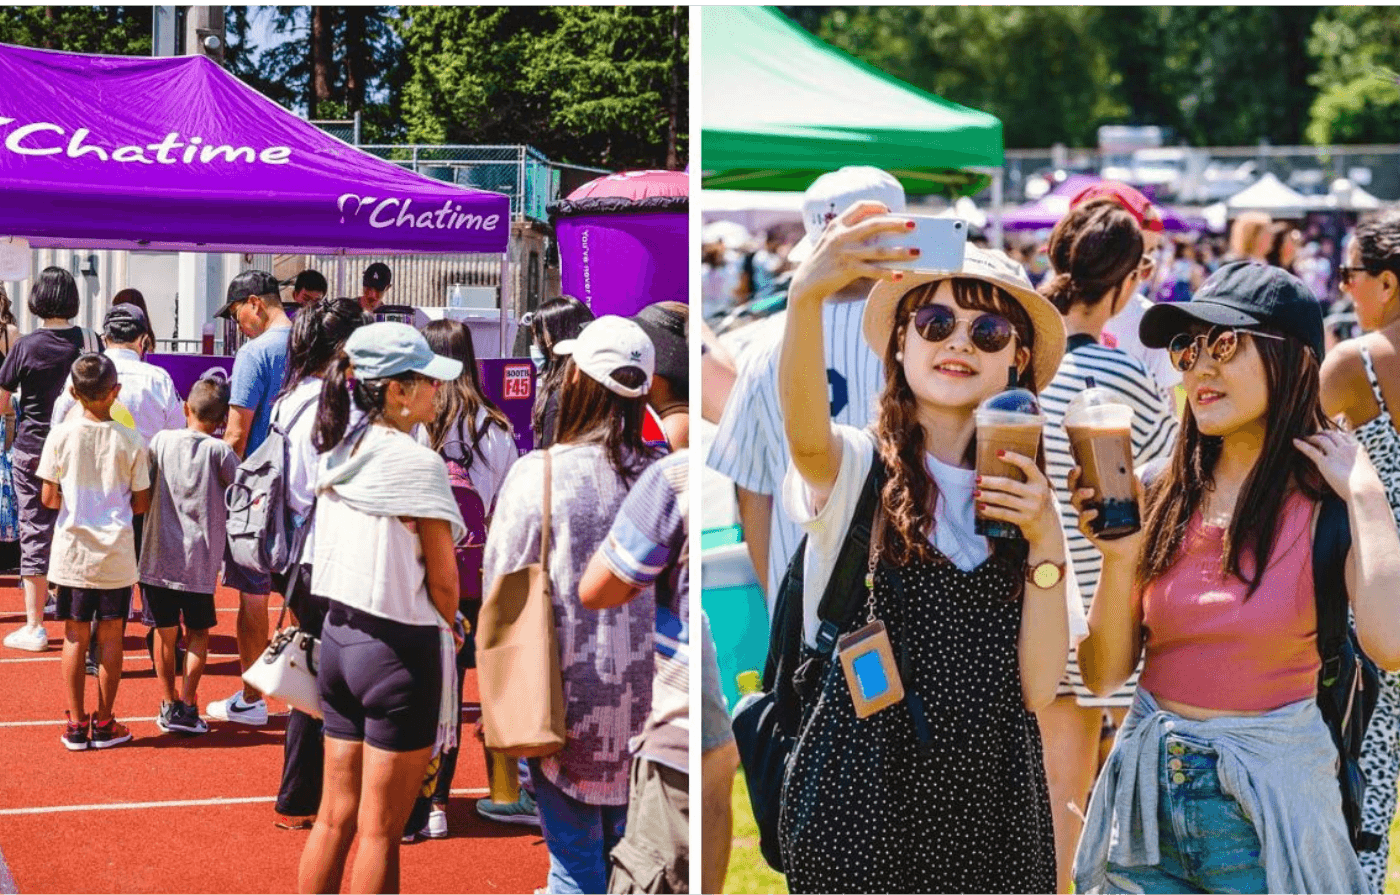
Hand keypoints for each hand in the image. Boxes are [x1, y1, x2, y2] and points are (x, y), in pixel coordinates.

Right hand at [787, 200, 918, 306]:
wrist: (806, 283)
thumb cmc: (824, 262)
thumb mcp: (832, 242)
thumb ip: (851, 235)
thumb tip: (884, 236)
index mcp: (837, 225)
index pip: (860, 206)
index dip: (877, 206)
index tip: (890, 210)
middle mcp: (841, 236)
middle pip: (875, 224)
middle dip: (896, 223)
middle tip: (913, 225)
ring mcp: (845, 253)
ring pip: (879, 250)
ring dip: (900, 251)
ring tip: (916, 252)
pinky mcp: (847, 269)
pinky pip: (873, 271)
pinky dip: (888, 274)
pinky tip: (899, 275)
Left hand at [976, 450, 1061, 551]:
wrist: (1048, 528)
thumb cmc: (1037, 503)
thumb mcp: (1038, 488)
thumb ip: (1027, 479)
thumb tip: (1000, 465)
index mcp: (1040, 481)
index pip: (1028, 464)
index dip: (1013, 457)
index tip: (998, 452)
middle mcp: (1037, 493)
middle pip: (1008, 484)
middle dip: (990, 481)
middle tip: (977, 479)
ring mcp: (1031, 508)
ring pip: (1003, 499)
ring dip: (987, 496)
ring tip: (976, 493)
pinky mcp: (1025, 520)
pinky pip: (1004, 513)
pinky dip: (991, 510)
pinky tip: (982, 507)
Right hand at [1068, 466, 1145, 560]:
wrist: (1129, 550)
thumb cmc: (1131, 527)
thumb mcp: (1137, 508)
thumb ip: (1137, 493)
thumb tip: (1135, 476)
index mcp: (1096, 498)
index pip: (1083, 481)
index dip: (1077, 472)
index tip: (1078, 461)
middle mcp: (1088, 506)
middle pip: (1073, 489)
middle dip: (1072, 478)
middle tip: (1077, 469)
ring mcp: (1086, 518)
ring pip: (1074, 503)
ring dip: (1079, 494)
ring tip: (1089, 491)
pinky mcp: (1088, 531)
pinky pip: (1081, 522)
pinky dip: (1086, 516)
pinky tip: (1094, 512)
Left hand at [1294, 430, 1382, 500]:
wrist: (1365, 490)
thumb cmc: (1369, 486)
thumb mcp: (1368, 469)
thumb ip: (1361, 465)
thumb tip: (1361, 470)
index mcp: (1358, 449)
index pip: (1346, 435)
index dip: (1337, 434)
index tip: (1332, 434)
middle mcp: (1346, 448)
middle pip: (1333, 434)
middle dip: (1324, 433)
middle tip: (1318, 434)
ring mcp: (1335, 454)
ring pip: (1322, 439)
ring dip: (1314, 437)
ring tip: (1307, 437)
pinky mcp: (1325, 462)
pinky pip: (1311, 451)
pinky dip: (1302, 445)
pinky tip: (1295, 442)